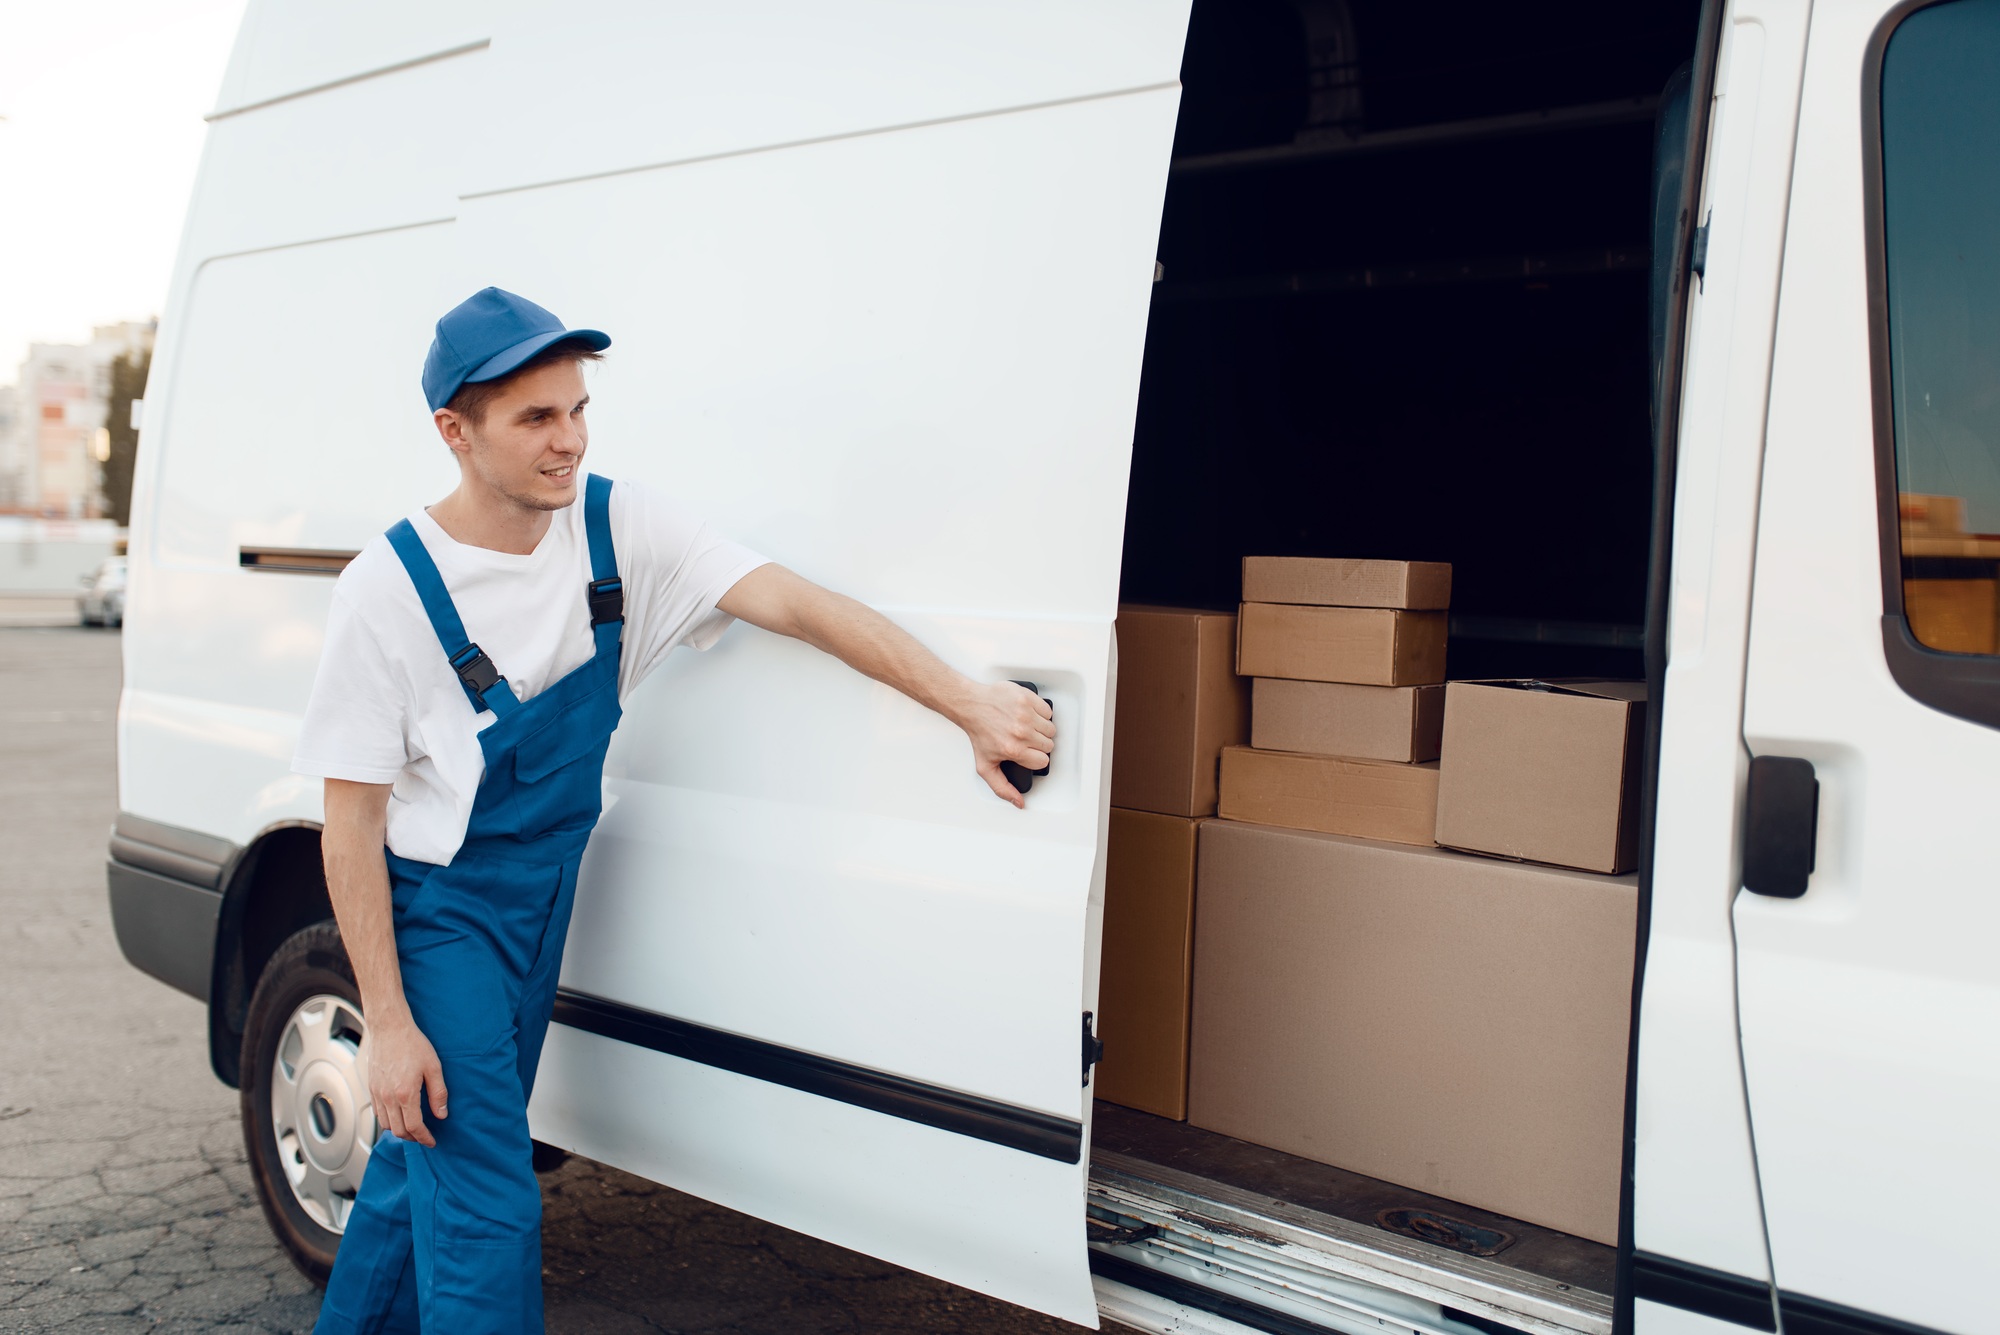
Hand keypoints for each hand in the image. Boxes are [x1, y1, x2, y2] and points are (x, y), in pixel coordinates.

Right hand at [361, 1012, 446, 1146]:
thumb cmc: (413, 1044)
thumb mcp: (434, 1067)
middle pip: (398, 1131)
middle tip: (424, 1137)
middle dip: (413, 1138)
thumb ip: (438, 1093)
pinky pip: (378, 1113)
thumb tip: (441, 1114)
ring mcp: (377, 1093)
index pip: (414, 1127)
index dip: (424, 1138)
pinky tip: (399, 1115)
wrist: (389, 1028)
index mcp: (405, 1093)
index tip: (432, 1141)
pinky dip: (389, 1120)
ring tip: (413, 1128)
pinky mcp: (371, 1088)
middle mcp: (388, 1097)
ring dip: (400, 1130)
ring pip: (386, 1124)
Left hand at [958, 680, 1055, 807]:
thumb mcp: (985, 766)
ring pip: (1050, 728)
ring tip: (1027, 727)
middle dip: (1038, 744)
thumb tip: (1019, 802)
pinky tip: (1028, 715)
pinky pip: (1047, 710)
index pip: (1042, 761)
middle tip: (1025, 739)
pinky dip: (1041, 713)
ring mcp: (1025, 715)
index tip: (1027, 752)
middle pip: (1048, 745)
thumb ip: (1002, 788)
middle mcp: (1021, 732)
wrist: (972, 706)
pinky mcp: (1027, 699)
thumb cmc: (979, 733)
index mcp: (1013, 750)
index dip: (1035, 758)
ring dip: (1041, 729)